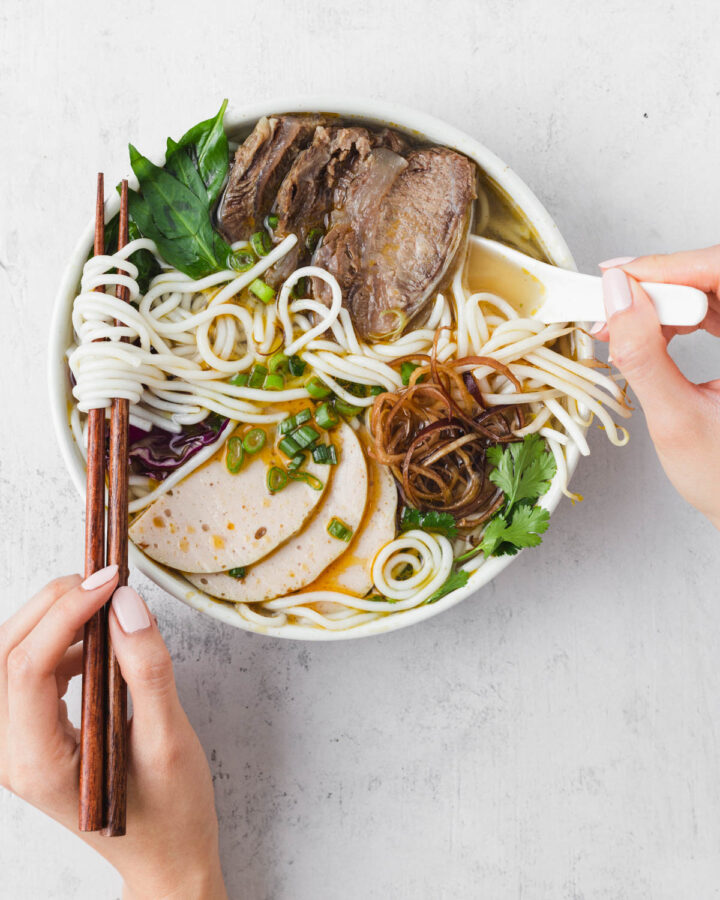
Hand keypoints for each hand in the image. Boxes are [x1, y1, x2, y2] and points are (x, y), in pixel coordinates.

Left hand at [0, 567, 226, 898]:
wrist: (166, 856)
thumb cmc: (170, 811)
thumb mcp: (168, 739)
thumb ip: (146, 670)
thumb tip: (126, 604)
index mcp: (37, 762)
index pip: (26, 667)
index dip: (65, 612)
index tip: (110, 579)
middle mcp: (12, 753)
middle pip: (6, 653)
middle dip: (52, 605)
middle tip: (105, 580)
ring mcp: (18, 744)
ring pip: (13, 656)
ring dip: (55, 620)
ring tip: (107, 607)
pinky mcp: (35, 734)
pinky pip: (31, 672)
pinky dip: (63, 643)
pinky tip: (101, 645)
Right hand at [593, 248, 719, 528]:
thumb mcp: (674, 419)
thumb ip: (643, 355)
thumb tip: (618, 299)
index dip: (668, 266)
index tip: (619, 276)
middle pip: (713, 276)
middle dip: (659, 284)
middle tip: (612, 303)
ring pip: (709, 288)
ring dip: (661, 301)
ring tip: (621, 325)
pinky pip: (710, 308)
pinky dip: (673, 316)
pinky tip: (647, 330)